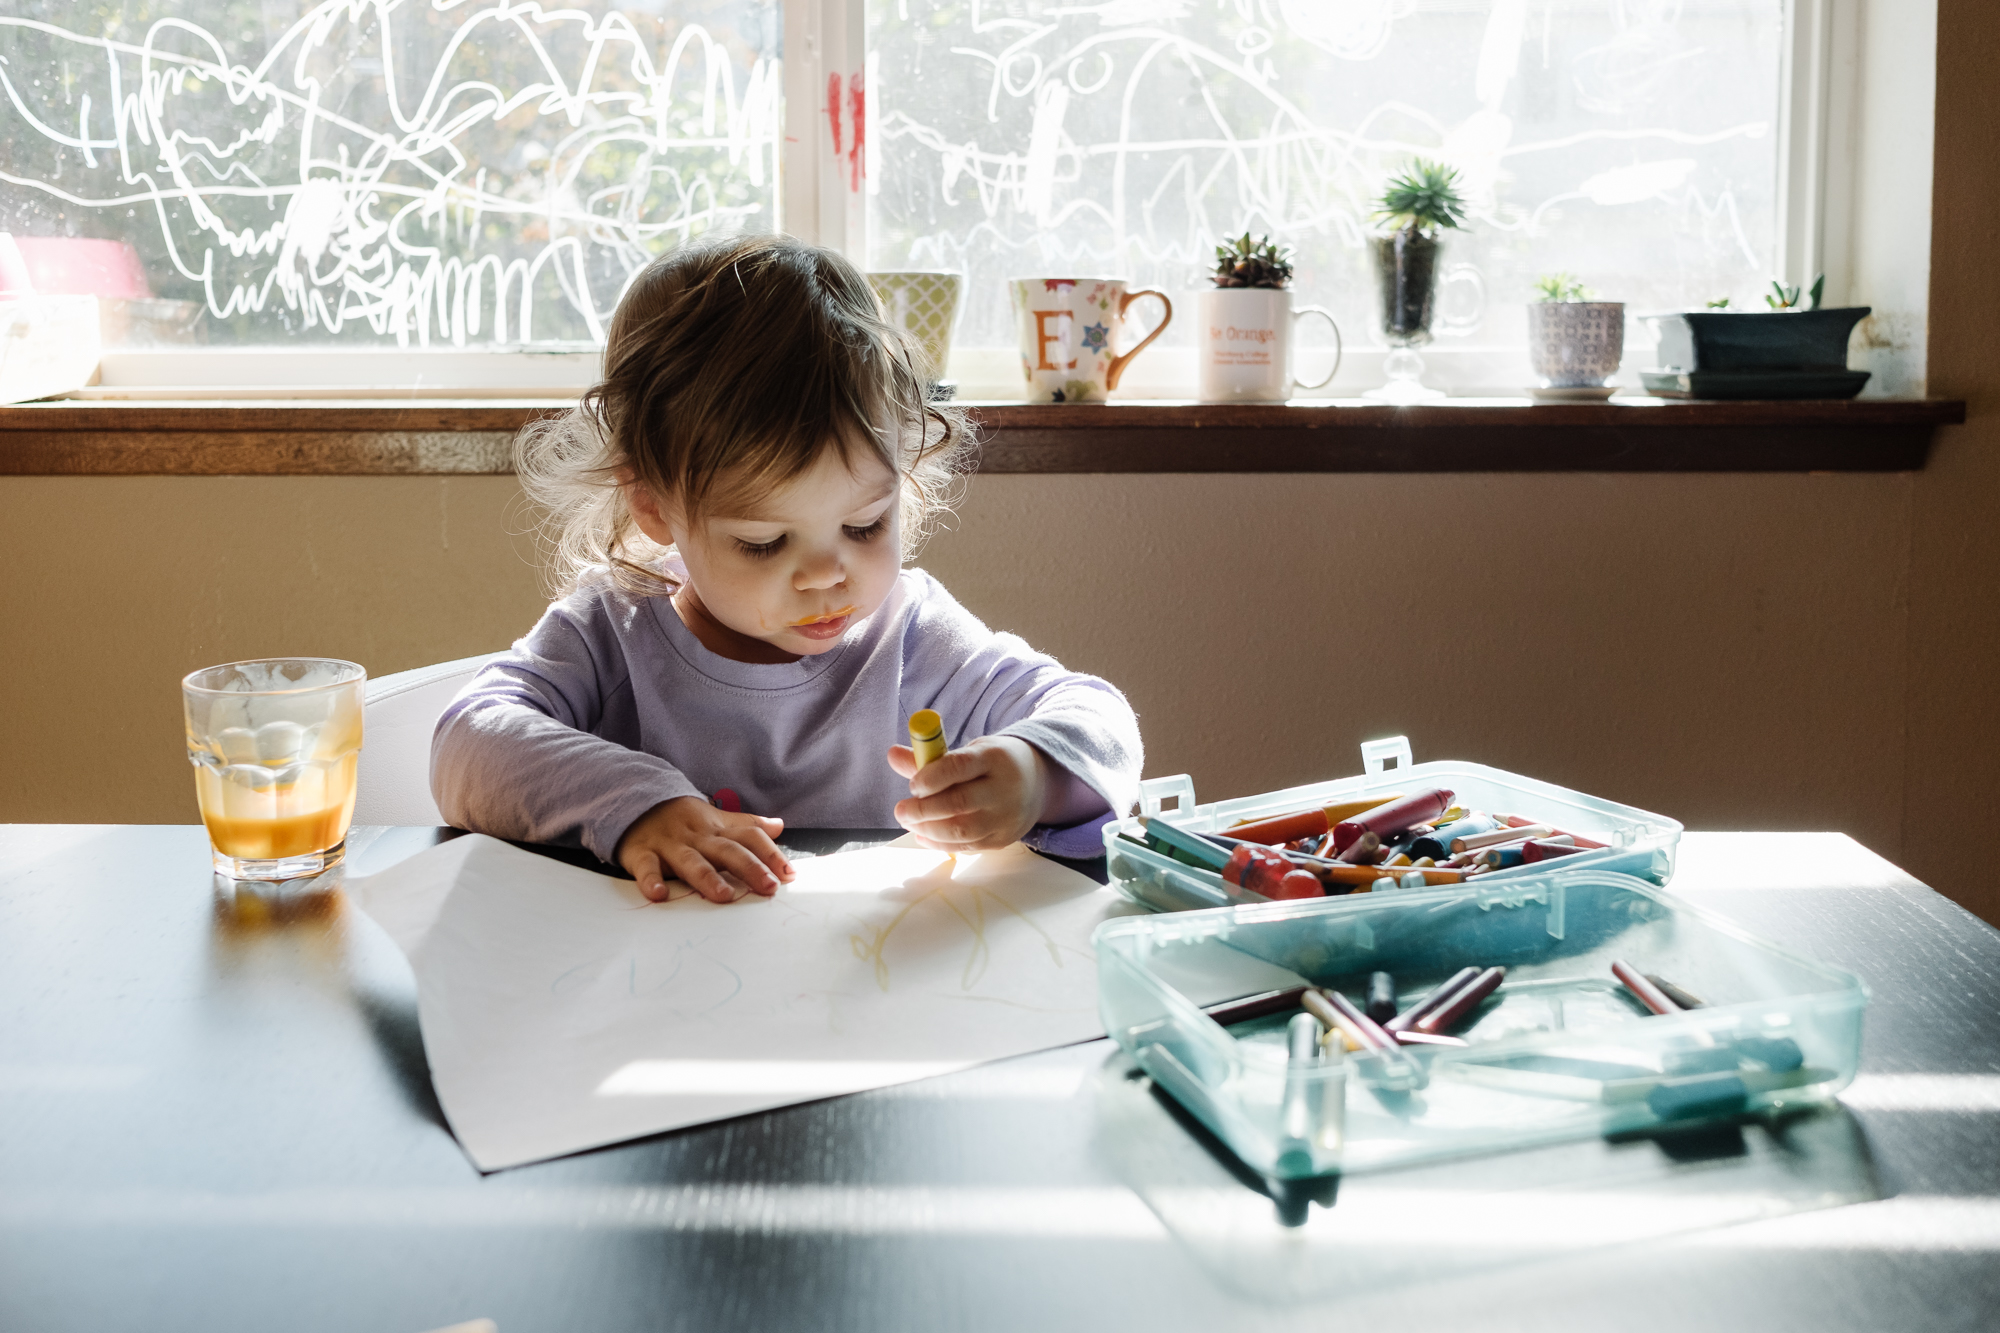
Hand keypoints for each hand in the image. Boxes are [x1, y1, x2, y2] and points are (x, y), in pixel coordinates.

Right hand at [615, 796, 792, 902]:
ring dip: (708, 877)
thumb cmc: (682, 819)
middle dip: (750, 868)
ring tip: (724, 895)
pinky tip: (659, 894)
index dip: (770, 854)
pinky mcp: (642, 853)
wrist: (635, 802)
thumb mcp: (715, 818)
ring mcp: (670, 845)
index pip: (749, 837)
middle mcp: (697, 837)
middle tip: (769, 887)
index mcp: (717, 829)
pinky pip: (647, 867)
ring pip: (691, 861)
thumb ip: (746, 824)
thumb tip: (779, 826)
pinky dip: (651, 880)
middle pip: (727, 850)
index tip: (790, 874)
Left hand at [887, 735, 1052, 851]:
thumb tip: (892, 755)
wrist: (1037, 783)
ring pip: (963, 830)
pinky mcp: (1003, 839)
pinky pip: (969, 846)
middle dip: (923, 810)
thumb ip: (930, 758)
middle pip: (960, 802)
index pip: (959, 767)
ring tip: (911, 822)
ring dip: (929, 829)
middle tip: (901, 810)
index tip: (912, 786)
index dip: (931, 778)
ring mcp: (1006, 816)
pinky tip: (924, 835)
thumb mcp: (968, 753)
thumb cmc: (991, 765)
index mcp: (993, 757)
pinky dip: (941, 844)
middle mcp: (1004, 787)